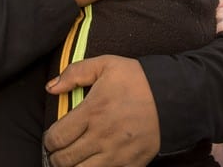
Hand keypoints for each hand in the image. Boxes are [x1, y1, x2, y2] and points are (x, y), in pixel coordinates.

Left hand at [43, 56, 159, 166]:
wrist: (173, 96)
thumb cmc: (138, 80)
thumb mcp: (105, 65)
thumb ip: (74, 73)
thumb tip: (51, 87)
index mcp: (92, 112)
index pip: (57, 137)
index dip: (48, 141)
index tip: (51, 139)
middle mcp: (102, 137)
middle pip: (65, 160)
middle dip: (56, 157)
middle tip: (58, 152)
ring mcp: (117, 154)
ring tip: (73, 159)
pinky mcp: (132, 164)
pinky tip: (92, 163)